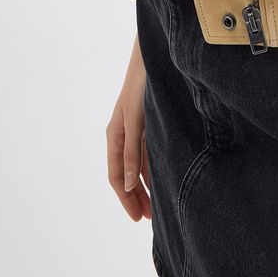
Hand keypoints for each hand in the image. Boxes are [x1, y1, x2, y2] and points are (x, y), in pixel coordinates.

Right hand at [106, 34, 151, 221]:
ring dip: (145, 186)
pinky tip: (162, 179)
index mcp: (115, 135)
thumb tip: (129, 185)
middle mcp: (123, 135)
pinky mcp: (148, 123)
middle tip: (147, 219)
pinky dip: (152, 169)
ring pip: (138, 165)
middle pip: (127, 174)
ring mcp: (135, 130)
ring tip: (155, 207)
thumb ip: (133, 151)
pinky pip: (147, 153)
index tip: (137, 218)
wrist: (153, 57)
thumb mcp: (136, 119)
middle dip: (135, 197)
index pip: (117, 175)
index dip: (126, 198)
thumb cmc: (142, 85)